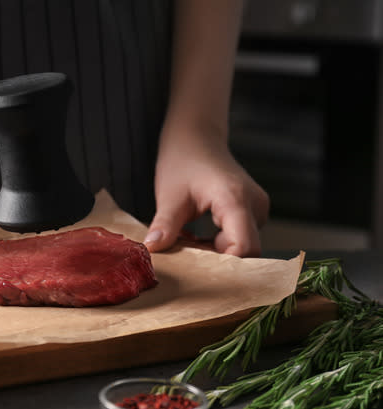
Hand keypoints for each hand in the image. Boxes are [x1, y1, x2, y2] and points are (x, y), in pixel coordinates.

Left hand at [144, 129, 269, 256]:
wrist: (196, 138)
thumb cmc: (182, 161)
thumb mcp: (169, 195)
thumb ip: (165, 225)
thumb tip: (152, 250)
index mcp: (236, 200)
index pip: (244, 248)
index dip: (225, 266)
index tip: (196, 271)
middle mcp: (255, 205)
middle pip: (246, 251)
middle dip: (217, 262)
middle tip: (185, 260)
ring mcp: (256, 209)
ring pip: (242, 246)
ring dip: (215, 253)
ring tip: (187, 246)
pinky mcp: (251, 212)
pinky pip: (239, 238)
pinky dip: (217, 245)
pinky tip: (195, 239)